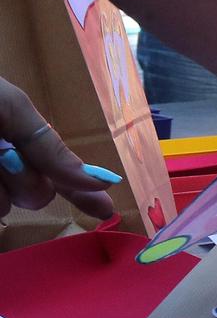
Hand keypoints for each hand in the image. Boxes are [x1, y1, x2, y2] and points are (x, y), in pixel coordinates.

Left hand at [0, 80, 114, 221]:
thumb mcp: (12, 108)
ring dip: (1, 186)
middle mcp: (7, 165)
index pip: (58, 172)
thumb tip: (98, 181)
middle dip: (26, 179)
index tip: (105, 210)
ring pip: (8, 207)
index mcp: (20, 142)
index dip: (82, 191)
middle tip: (3, 155)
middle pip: (36, 194)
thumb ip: (49, 144)